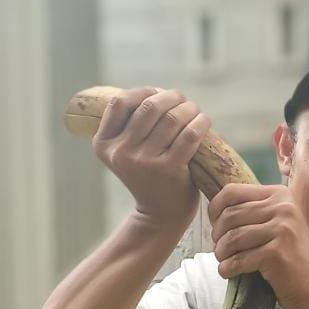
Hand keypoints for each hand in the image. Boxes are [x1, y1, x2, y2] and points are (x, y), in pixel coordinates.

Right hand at [93, 88, 211, 232]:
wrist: (160, 216)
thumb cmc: (148, 177)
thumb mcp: (127, 153)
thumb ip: (131, 126)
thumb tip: (158, 91)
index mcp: (104, 145)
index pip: (119, 102)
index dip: (143, 92)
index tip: (158, 95)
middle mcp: (121, 153)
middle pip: (149, 107)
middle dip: (170, 97)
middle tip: (182, 101)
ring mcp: (144, 162)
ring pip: (171, 118)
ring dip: (188, 108)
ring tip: (194, 111)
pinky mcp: (169, 169)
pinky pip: (188, 135)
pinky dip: (200, 123)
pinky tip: (204, 121)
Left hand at [209, 185, 308, 308]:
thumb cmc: (290, 255)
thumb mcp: (276, 223)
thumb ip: (254, 211)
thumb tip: (215, 209)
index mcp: (279, 195)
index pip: (232, 191)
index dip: (215, 209)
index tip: (215, 225)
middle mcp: (282, 207)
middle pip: (230, 215)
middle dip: (217, 236)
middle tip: (220, 249)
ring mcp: (282, 229)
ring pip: (233, 238)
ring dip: (221, 253)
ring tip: (223, 260)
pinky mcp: (277, 253)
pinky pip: (240, 259)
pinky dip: (228, 268)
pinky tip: (228, 272)